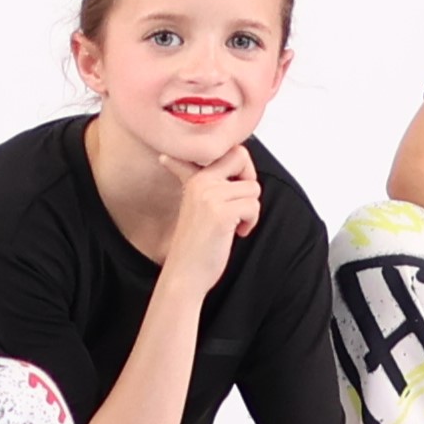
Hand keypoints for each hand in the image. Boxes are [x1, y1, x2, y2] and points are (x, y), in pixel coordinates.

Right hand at [160, 146, 261, 303]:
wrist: (185, 274)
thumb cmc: (193, 244)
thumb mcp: (192, 204)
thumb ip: (189, 178)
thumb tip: (170, 159)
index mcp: (195, 179)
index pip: (222, 150)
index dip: (238, 163)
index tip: (232, 177)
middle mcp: (201, 183)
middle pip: (241, 157)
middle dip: (249, 178)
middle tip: (242, 199)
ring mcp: (210, 196)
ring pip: (252, 187)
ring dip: (250, 209)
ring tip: (235, 224)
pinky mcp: (221, 213)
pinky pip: (253, 206)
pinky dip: (251, 222)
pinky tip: (237, 233)